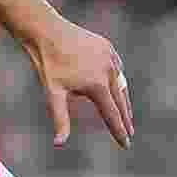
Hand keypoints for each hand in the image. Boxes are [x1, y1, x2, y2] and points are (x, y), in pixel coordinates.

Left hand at [23, 12, 134, 148]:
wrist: (47, 31)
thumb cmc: (48, 64)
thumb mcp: (53, 94)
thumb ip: (60, 119)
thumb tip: (59, 144)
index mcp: (97, 85)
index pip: (112, 115)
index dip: (119, 131)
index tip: (126, 145)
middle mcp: (109, 71)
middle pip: (121, 101)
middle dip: (125, 119)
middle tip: (130, 133)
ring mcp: (110, 57)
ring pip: (120, 84)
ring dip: (122, 99)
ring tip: (124, 113)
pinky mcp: (107, 47)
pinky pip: (116, 68)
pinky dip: (117, 80)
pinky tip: (117, 87)